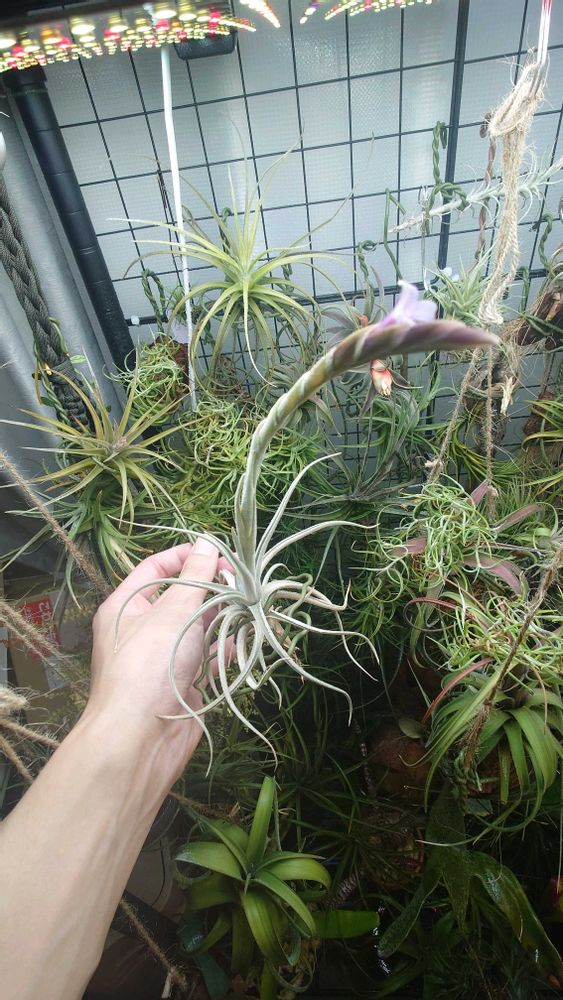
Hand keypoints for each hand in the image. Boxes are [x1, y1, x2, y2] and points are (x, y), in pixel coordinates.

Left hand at [85, 539, 230, 781]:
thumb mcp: (174, 611)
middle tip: (243, 580)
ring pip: (199, 627)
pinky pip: (209, 657)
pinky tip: (247, 638)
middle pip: (182, 597)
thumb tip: (209, 542)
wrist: (141, 737)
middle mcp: (144, 629)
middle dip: (213, 588)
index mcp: (127, 606)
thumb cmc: (150, 664)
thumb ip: (196, 576)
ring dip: (225, 617)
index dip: (186, 556)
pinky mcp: (185, 682)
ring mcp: (165, 657)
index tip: (219, 551)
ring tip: (254, 604)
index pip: (156, 568)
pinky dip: (228, 648)